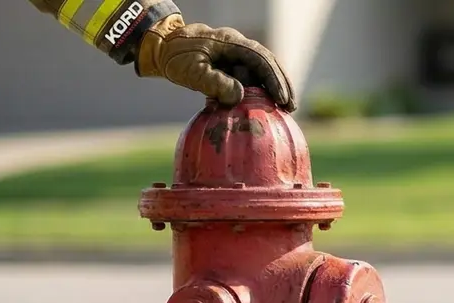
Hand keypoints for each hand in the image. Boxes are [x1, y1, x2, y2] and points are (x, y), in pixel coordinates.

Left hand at [136, 14, 295, 111]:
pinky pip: (252, 75)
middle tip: (291, 106)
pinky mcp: (232, 65)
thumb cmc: (175, 58)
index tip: (281, 99)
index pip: (261, 59)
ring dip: (274, 87)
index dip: (274, 79)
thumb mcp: (191, 72)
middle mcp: (238, 46)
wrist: (162, 47)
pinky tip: (266, 104)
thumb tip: (240, 96)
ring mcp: (236, 54)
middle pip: (269, 63)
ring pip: (263, 69)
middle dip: (282, 83)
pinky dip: (261, 89)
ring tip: (284, 108)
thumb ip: (214, 83)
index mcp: (231, 43)